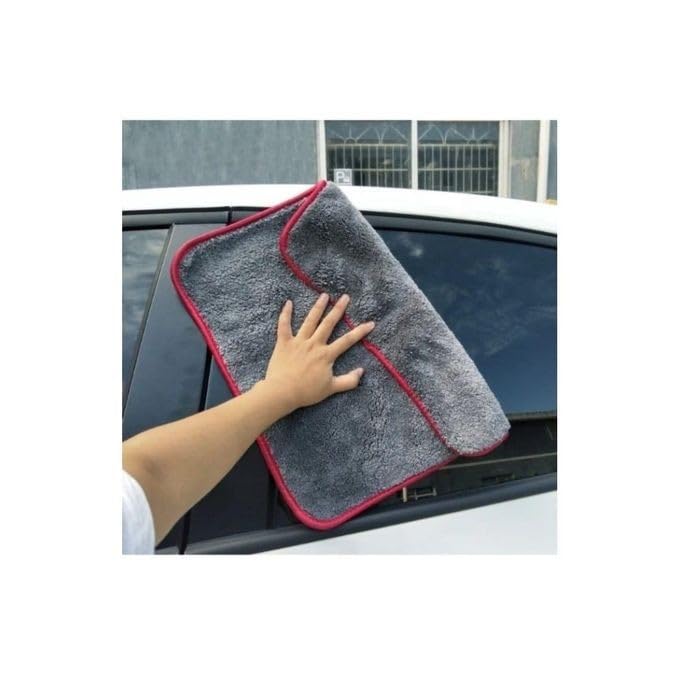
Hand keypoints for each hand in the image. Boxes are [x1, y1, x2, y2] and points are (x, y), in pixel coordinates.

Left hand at [262, 292, 374, 412]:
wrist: (282, 392)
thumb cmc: (306, 392)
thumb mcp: (331, 389)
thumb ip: (348, 381)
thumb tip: (362, 371)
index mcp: (326, 355)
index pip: (347, 340)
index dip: (360, 331)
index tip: (371, 323)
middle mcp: (314, 344)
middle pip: (328, 324)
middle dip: (338, 309)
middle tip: (345, 297)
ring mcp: (298, 342)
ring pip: (309, 321)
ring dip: (317, 307)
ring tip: (324, 295)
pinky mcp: (283, 343)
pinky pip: (284, 325)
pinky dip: (285, 314)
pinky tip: (288, 303)